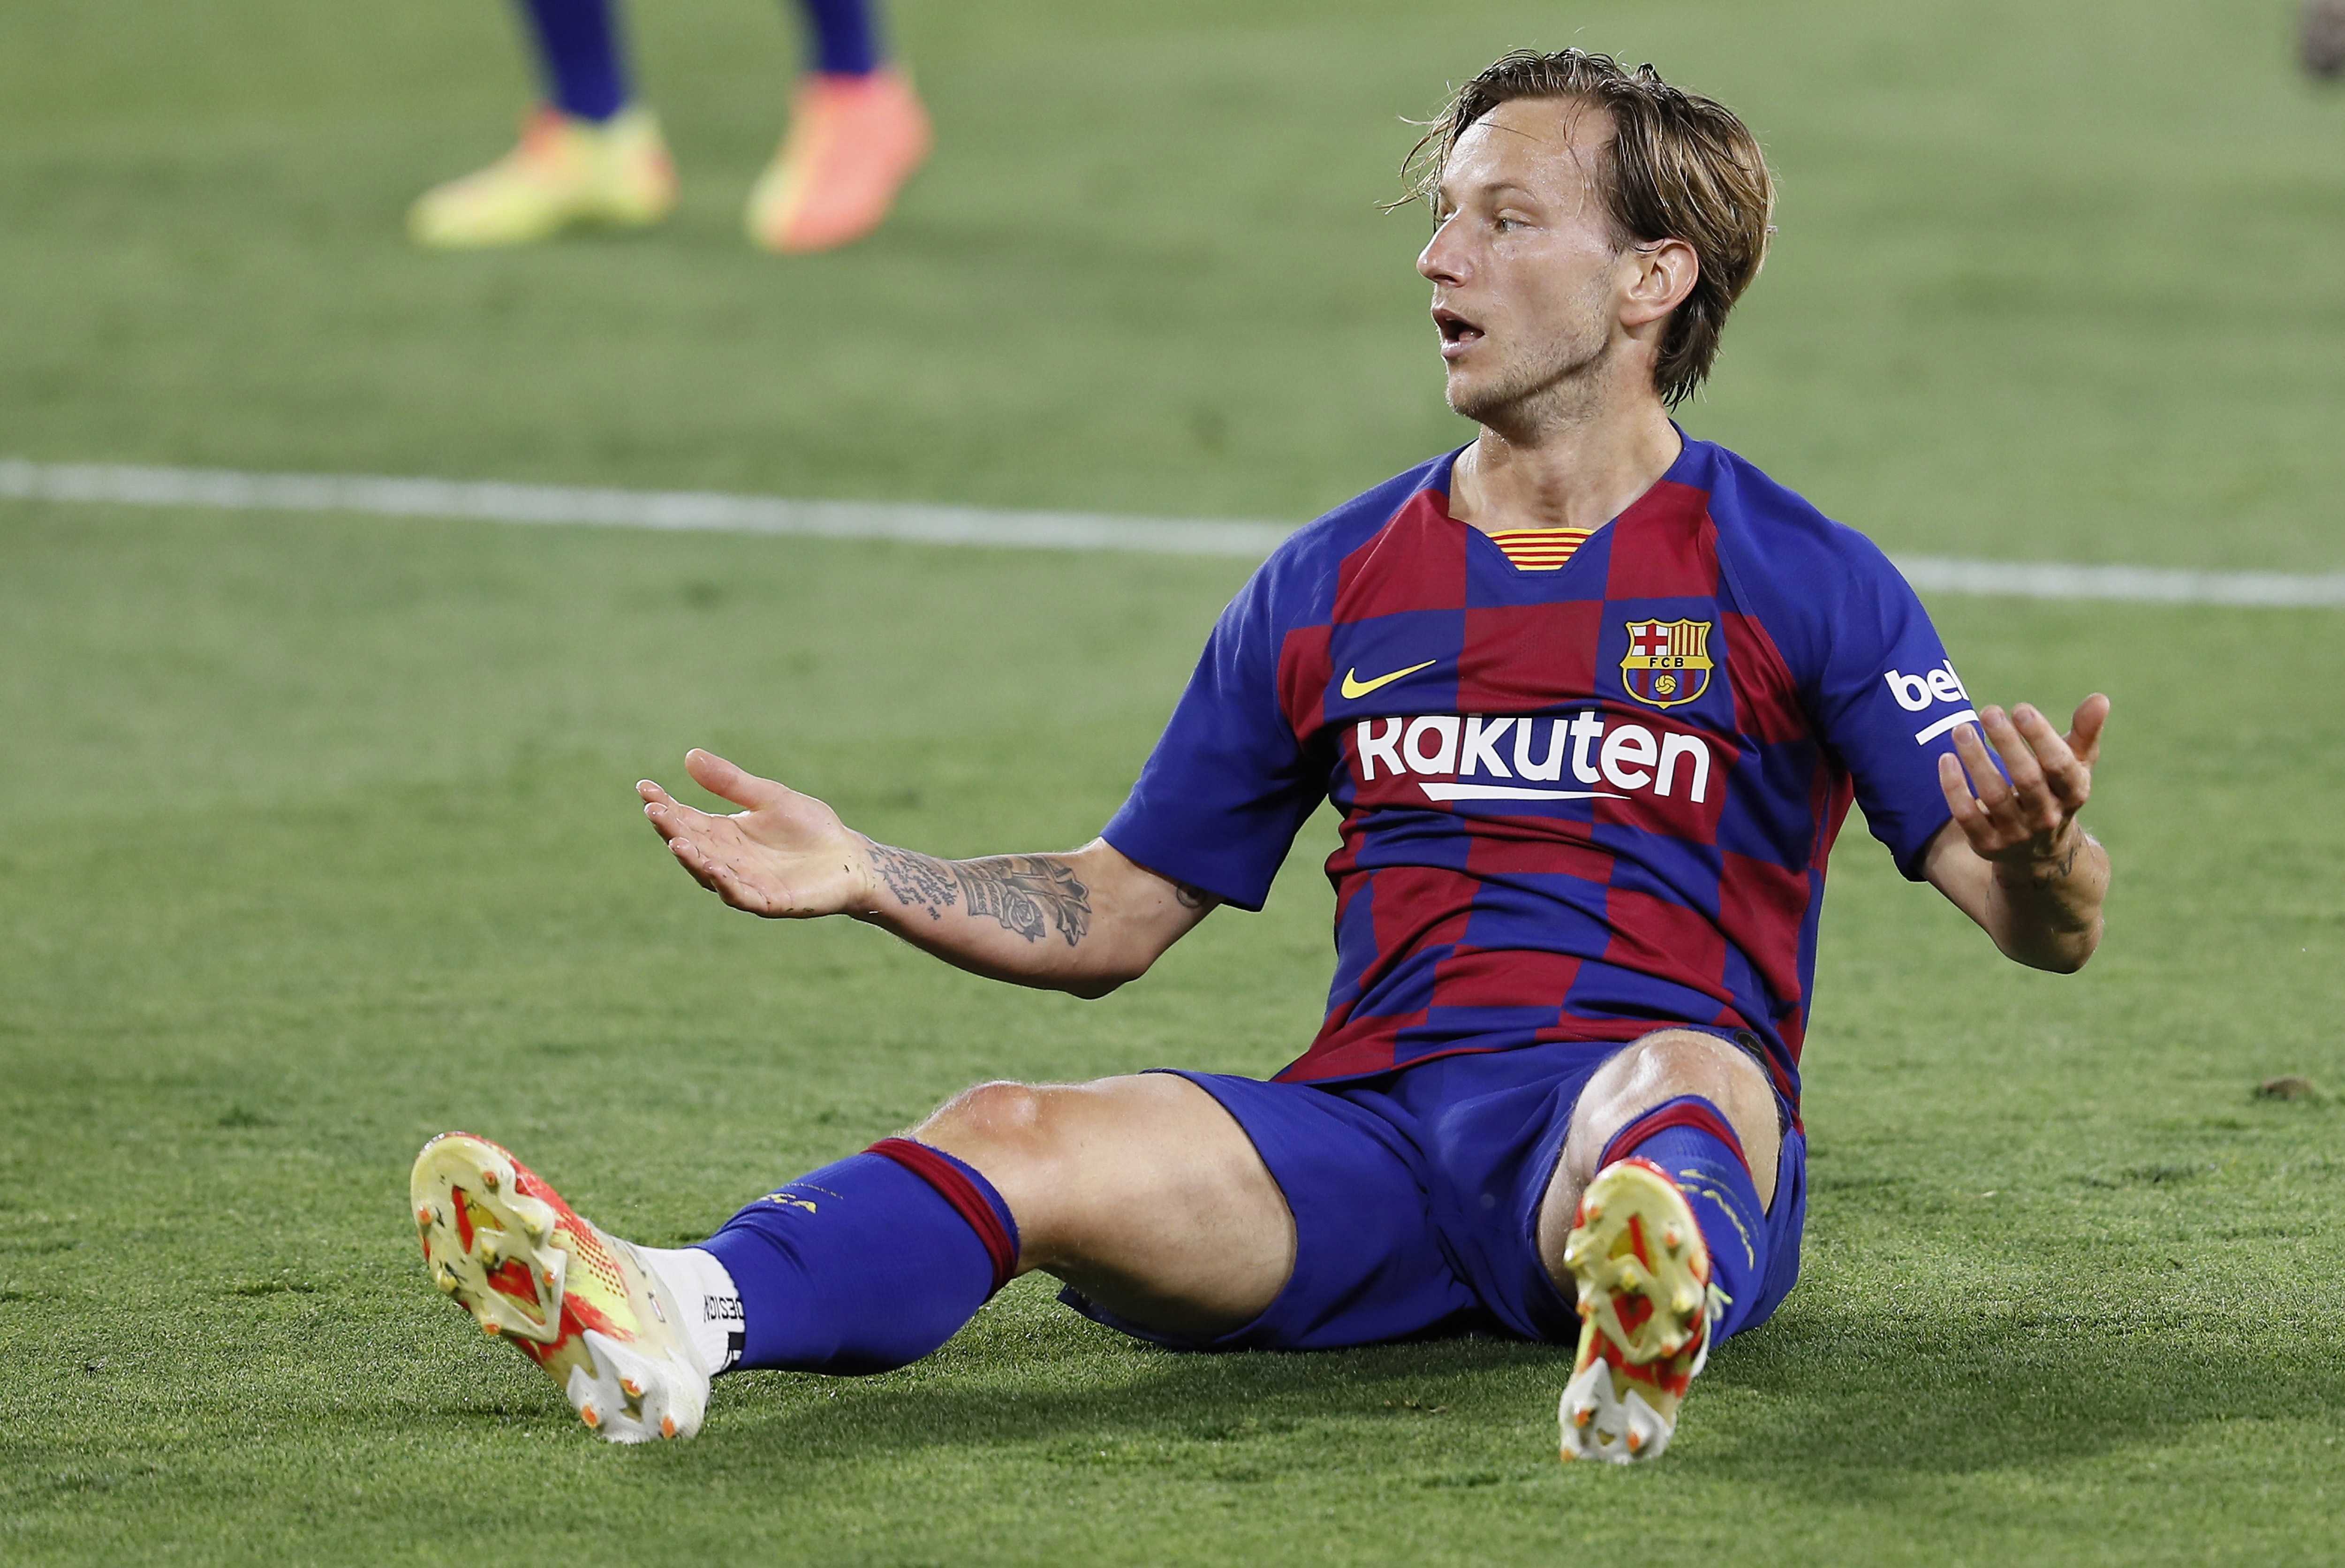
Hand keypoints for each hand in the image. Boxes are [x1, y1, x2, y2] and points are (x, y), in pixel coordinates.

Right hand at [638, 749, 870, 917]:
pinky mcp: (768, 901)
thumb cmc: (810, 827)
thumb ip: (732, 782)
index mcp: (723, 834)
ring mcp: (745, 883)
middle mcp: (726, 860)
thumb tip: (690, 756)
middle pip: (691, 844)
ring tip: (676, 840)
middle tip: (654, 810)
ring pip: (708, 873)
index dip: (664, 806)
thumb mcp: (769, 797)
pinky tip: (715, 869)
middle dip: (671, 828)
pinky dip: (726, 884)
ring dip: (691, 859)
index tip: (644, 788)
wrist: (850, 858)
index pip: (686, 819)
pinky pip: (741, 896)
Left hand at [1937, 694, 2109, 875]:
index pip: (2059, 764)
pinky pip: (1966, 815)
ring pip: (1994, 794)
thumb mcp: (2076, 765)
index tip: (2020, 708)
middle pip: (2027, 778)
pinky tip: (1946, 759)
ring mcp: (2017, 833)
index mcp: (2073, 793)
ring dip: (1976, 759)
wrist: (2040, 853)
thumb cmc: (2056, 791)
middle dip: (2007, 743)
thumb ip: (2085, 733)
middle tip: (1988, 711)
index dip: (2040, 736)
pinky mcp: (1987, 845)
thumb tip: (2100, 698)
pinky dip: (1954, 787)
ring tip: (1962, 729)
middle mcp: (2047, 816)